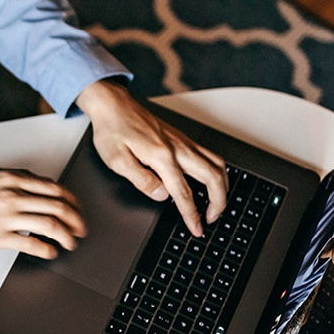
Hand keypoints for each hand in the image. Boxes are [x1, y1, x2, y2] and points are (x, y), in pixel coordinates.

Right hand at [0, 168, 85, 256]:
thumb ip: (17, 179)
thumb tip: (39, 187)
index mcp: (13, 179)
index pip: (55, 189)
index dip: (72, 202)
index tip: (77, 210)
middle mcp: (14, 195)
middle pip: (59, 207)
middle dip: (76, 220)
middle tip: (80, 229)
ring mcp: (7, 216)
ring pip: (51, 225)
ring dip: (67, 236)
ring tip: (70, 243)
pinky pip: (32, 244)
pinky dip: (47, 250)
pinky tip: (50, 252)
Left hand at [76, 79, 227, 235]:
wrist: (113, 105)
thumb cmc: (112, 130)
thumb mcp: (116, 160)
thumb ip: (141, 179)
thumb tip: (162, 195)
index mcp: (162, 156)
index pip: (183, 192)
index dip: (192, 214)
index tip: (196, 228)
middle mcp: (178, 148)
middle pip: (213, 177)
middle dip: (218, 202)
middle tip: (211, 219)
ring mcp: (182, 141)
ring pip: (217, 164)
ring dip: (222, 186)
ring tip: (215, 203)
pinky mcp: (182, 138)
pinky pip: (210, 156)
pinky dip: (216, 172)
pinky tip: (210, 181)